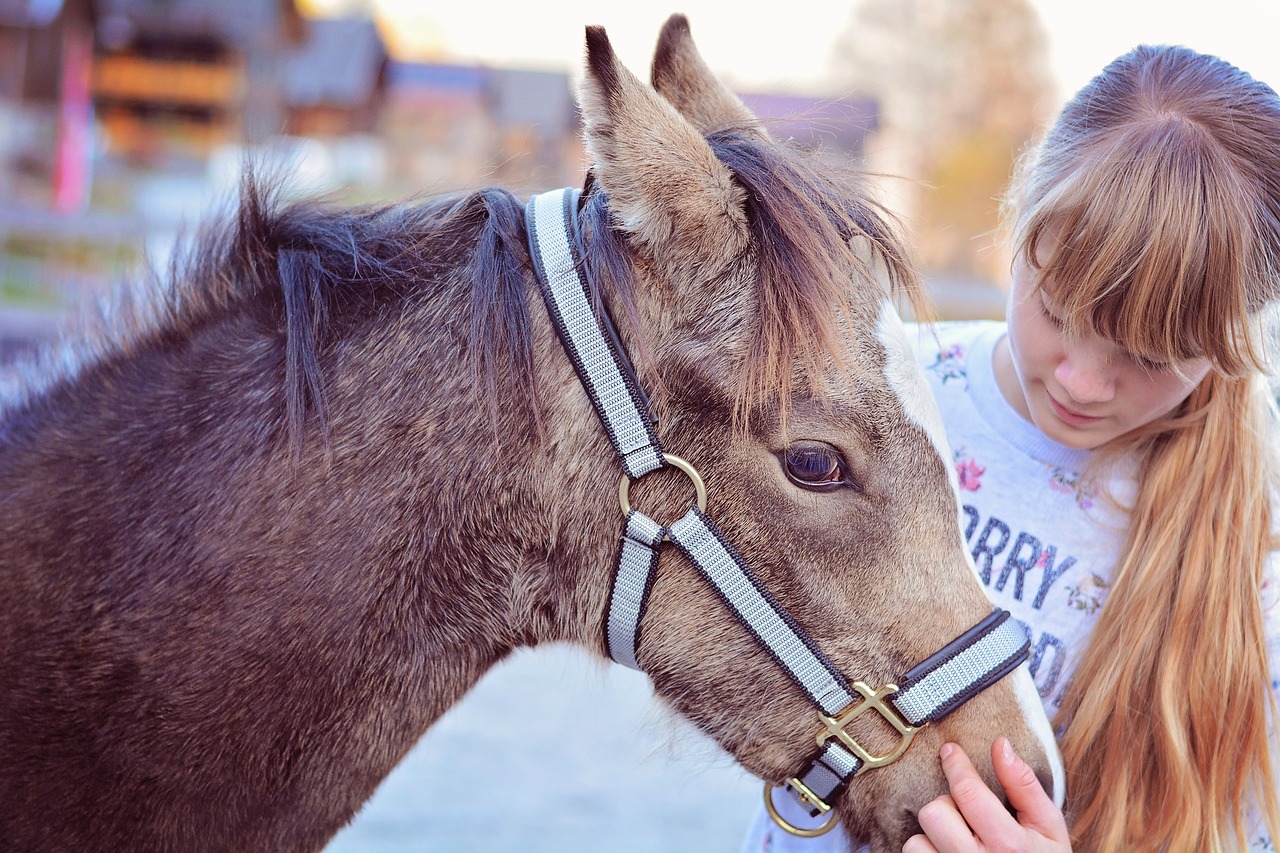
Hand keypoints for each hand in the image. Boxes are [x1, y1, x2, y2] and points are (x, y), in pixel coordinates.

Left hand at [902, 738, 1070, 851]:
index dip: (956, 764)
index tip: (949, 750)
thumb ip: (1025, 786)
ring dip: (931, 836)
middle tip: (965, 815)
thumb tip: (1001, 745)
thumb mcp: (1049, 827)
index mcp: (1008, 844)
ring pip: (916, 841)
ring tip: (956, 839)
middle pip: (934, 813)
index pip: (967, 792)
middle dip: (947, 806)